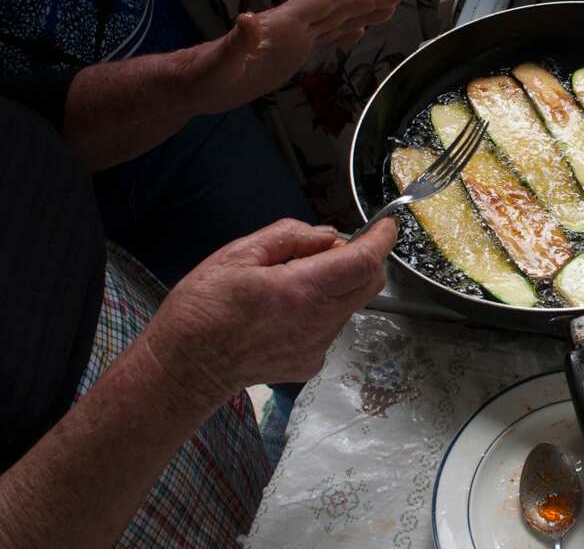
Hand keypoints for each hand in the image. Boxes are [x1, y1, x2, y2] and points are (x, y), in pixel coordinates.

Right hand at [143, 217, 397, 404]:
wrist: (184, 369)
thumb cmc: (202, 309)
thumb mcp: (237, 255)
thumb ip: (290, 238)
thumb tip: (328, 236)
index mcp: (301, 290)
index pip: (363, 262)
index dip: (381, 240)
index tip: (387, 225)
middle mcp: (318, 322)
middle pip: (369, 283)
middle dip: (362, 259)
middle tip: (325, 250)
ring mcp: (317, 346)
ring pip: (350, 304)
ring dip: (337, 285)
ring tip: (290, 283)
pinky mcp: (311, 363)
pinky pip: (331, 326)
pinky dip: (320, 310)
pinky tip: (282, 312)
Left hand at [199, 0, 404, 111]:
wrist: (193, 87)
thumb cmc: (204, 76)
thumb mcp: (219, 63)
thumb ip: (235, 43)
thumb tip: (249, 20)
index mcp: (282, 25)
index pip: (322, 0)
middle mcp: (291, 27)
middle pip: (336, 8)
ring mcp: (291, 41)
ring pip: (334, 22)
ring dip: (361, 13)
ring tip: (389, 7)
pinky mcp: (289, 55)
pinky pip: (324, 40)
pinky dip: (343, 34)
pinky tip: (357, 33)